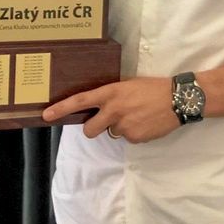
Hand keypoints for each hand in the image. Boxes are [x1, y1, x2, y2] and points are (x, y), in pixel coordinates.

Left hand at [42, 77, 179, 142]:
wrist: (177, 99)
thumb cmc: (153, 87)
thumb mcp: (129, 85)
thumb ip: (113, 96)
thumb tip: (101, 106)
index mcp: (111, 93)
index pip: (80, 101)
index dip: (61, 109)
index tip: (46, 115)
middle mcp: (113, 110)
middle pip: (89, 130)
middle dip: (93, 128)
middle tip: (104, 122)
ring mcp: (124, 126)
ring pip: (113, 133)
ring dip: (120, 127)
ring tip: (137, 116)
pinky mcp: (135, 139)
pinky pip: (128, 138)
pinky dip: (134, 132)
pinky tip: (146, 122)